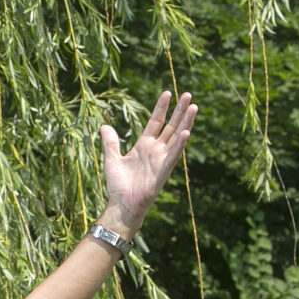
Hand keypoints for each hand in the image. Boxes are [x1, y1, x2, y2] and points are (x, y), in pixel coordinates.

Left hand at [98, 90, 196, 231]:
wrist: (121, 205)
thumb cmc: (118, 185)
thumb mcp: (112, 158)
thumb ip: (110, 142)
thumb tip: (104, 126)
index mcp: (145, 146)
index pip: (155, 122)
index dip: (161, 108)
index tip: (167, 93)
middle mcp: (156, 151)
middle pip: (171, 126)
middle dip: (180, 111)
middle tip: (188, 95)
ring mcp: (161, 160)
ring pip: (176, 137)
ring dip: (186, 123)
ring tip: (194, 107)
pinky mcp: (163, 172)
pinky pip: (173, 156)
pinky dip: (179, 145)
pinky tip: (186, 132)